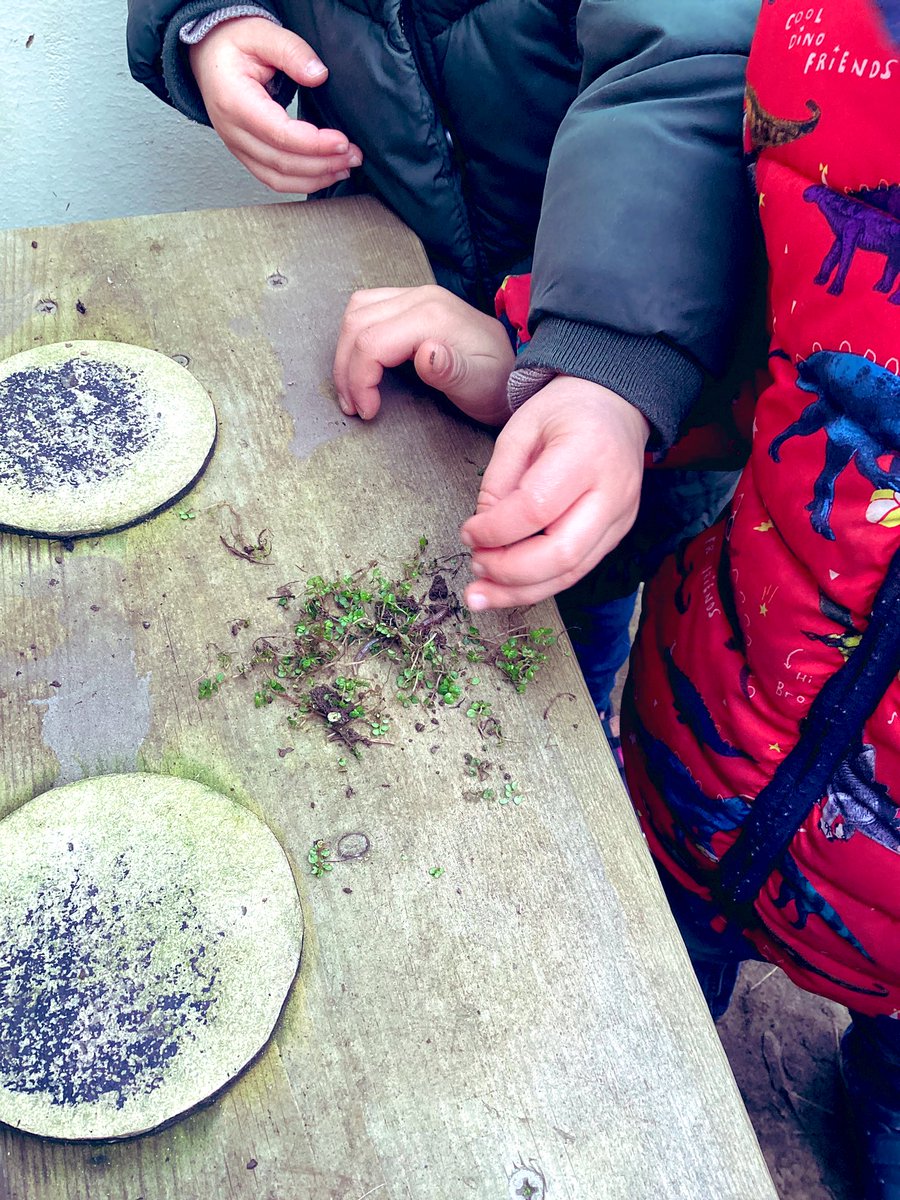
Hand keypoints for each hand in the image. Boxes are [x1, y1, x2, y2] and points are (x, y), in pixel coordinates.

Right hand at [188, 18, 362, 192]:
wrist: (208, 56)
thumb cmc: (232, 44)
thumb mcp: (261, 33)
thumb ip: (291, 51)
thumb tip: (319, 75)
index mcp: (234, 101)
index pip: (279, 133)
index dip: (314, 143)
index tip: (343, 141)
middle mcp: (232, 131)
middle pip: (282, 162)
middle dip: (323, 164)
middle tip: (353, 156)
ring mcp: (237, 147)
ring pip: (278, 179)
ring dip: (315, 178)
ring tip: (344, 168)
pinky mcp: (245, 155)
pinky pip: (273, 180)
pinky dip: (301, 183)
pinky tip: (324, 175)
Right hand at [332, 285, 514, 423]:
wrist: (515, 371)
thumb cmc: (497, 384)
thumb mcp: (480, 386)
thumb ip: (453, 371)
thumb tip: (425, 353)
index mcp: (433, 317)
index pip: (372, 342)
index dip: (359, 380)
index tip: (368, 411)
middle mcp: (421, 297)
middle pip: (356, 324)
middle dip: (346, 370)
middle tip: (354, 406)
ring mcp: (416, 296)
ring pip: (356, 312)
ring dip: (346, 352)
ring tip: (353, 389)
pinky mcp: (412, 303)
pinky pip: (368, 309)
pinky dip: (355, 337)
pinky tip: (363, 365)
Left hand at [460, 377, 650, 608]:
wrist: (617, 408)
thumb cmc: (566, 412)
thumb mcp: (521, 428)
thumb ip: (499, 480)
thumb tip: (483, 533)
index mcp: (587, 453)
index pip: (537, 508)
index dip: (496, 530)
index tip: (467, 532)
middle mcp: (613, 492)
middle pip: (562, 553)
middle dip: (509, 571)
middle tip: (474, 566)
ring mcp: (620, 519)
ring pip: (571, 572)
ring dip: (521, 591)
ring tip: (481, 594)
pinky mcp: (616, 535)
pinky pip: (577, 570)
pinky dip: (539, 584)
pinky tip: (508, 588)